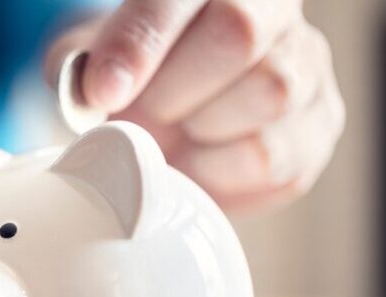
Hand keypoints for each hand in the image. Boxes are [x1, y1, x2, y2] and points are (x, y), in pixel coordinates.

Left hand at [45, 0, 344, 211]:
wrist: (176, 107)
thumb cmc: (136, 79)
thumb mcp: (94, 63)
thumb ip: (82, 70)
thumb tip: (94, 93)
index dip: (140, 44)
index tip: (103, 91)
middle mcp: (274, 11)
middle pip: (238, 35)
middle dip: (171, 94)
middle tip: (141, 119)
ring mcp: (307, 67)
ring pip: (270, 94)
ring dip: (201, 134)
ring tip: (174, 139)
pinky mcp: (318, 127)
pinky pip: (277, 160)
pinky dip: (223, 175)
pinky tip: (199, 162)